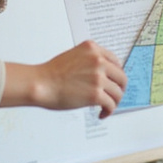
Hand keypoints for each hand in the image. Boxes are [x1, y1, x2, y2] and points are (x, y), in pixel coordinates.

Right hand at [2, 40, 126, 117]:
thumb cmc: (51, 73)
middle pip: (121, 77)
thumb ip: (89, 61)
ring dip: (114, 102)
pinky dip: (109, 111)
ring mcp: (98, 77)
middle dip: (119, 89)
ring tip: (106, 107)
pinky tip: (101, 114)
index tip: (114, 82)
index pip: (115, 61)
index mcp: (92, 49)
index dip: (116, 74)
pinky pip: (111, 104)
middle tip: (114, 96)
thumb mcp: (73, 56)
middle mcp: (98, 60)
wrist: (41, 84)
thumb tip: (102, 74)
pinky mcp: (96, 94)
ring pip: (118, 93)